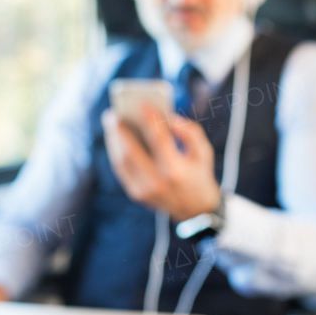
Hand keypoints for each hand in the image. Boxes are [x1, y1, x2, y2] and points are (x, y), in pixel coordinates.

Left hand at [102, 104, 221, 220]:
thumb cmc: (199, 174)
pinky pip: (121, 170)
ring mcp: (144, 190)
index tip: (142, 104)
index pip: (159, 139)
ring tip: (112, 122)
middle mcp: (158, 182)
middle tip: (114, 113)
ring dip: (114, 140)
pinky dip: (116, 152)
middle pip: (132, 151)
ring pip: (122, 160)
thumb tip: (168, 117)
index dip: (150, 119)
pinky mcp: (136, 194)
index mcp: (176, 171)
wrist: (196, 210)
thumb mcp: (204, 152)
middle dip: (120, 130)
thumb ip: (189, 132)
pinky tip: (115, 138)